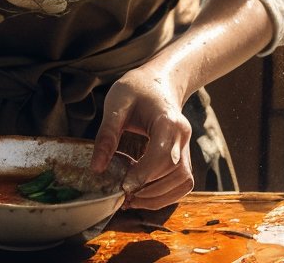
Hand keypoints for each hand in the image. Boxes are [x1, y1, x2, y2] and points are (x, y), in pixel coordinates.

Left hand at [90, 71, 193, 209]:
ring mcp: (186, 147)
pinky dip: (167, 195)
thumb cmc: (137, 89)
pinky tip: (145, 195)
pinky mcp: (184, 157)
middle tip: (123, 197)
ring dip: (160, 196)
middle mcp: (183, 136)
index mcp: (169, 120)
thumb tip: (97, 168)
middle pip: (174, 171)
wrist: (158, 82)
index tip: (123, 186)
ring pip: (183, 181)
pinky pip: (183, 182)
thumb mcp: (116, 103)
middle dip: (149, 189)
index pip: (163, 155)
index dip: (144, 174)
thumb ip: (107, 134)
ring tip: (132, 200)